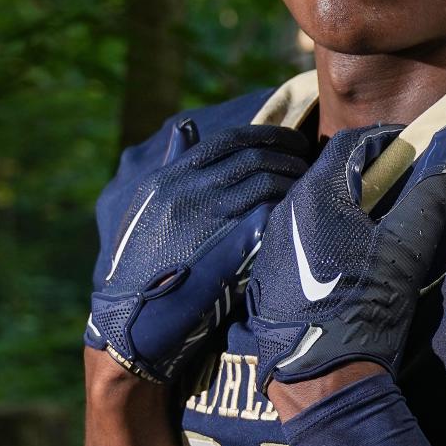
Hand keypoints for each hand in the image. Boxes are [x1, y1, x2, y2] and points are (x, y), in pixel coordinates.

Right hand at [86, 121, 310, 382]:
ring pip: (267, 181)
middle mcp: (190, 191)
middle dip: (289, 154)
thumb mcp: (147, 206)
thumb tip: (186, 127)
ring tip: (310, 184)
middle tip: (308, 159)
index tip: (289, 140)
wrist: (136, 318)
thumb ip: (171, 164)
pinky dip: (289, 206)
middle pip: (254, 157)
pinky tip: (301, 211)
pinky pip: (271, 212)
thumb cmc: (141, 264)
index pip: (229, 140)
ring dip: (294, 180)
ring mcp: (211, 217)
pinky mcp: (231, 245)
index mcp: (169, 178)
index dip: (267, 135)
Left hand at [246, 120, 445, 393]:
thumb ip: (434, 188)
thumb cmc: (367, 306)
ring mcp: (270, 242)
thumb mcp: (409, 246)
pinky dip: (326, 233)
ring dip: (346, 205)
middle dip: (368, 174)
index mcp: (316, 193)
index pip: (352, 143)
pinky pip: (298, 234)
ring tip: (378, 228)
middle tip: (402, 190)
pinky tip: (347, 260)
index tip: (412, 153)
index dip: (386, 141)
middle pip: (330, 172)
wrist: (320, 376)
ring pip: (313, 205)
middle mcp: (284, 209)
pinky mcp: (266, 272)